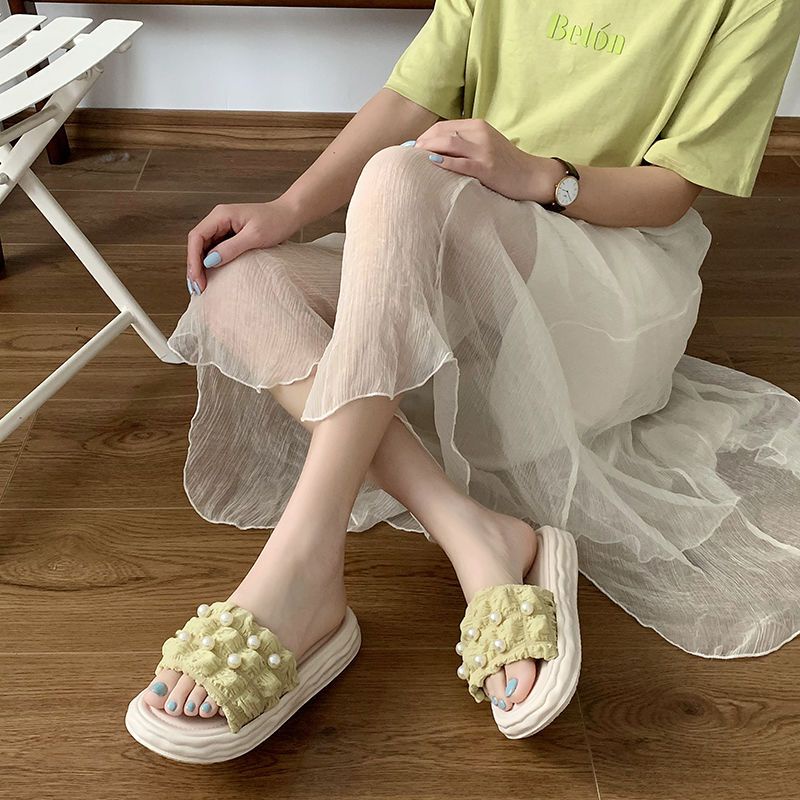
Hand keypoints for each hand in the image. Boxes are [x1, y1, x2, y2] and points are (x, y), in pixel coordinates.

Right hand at [186, 197, 301, 292]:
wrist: (290, 215)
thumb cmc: (276, 222)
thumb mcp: (254, 237)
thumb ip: (231, 248)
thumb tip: (209, 262)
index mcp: (221, 215)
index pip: (197, 237)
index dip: (193, 260)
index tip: (198, 280)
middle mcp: (218, 219)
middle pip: (197, 244)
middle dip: (194, 266)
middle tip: (197, 288)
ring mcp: (223, 227)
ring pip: (204, 248)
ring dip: (200, 267)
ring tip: (200, 286)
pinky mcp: (230, 235)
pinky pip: (215, 249)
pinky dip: (211, 264)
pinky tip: (211, 276)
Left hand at [411, 118, 562, 202]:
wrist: (531, 176)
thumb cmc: (505, 164)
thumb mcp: (485, 145)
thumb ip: (464, 143)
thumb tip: (436, 149)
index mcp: (477, 126)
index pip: (443, 126)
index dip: (424, 136)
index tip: (411, 148)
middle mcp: (480, 134)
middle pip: (441, 133)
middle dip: (421, 143)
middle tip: (406, 156)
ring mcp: (484, 150)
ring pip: (448, 144)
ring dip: (427, 150)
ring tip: (413, 160)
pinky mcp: (486, 168)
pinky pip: (460, 163)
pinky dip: (444, 162)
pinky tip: (431, 164)